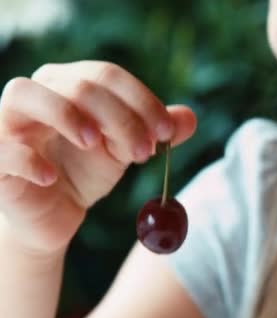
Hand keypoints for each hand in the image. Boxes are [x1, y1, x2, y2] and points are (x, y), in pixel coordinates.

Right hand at [0, 61, 196, 254]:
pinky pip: (1, 147)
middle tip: (145, 153)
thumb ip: (156, 132)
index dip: (141, 101)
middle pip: (80, 85)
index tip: (166, 133)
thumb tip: (189, 117)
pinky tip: (53, 177)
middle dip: (121, 118)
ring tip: (96, 144)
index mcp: (71, 84)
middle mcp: (38, 93)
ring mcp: (8, 121)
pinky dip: (28, 158)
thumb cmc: (85, 172)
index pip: (108, 75)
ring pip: (24, 93)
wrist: (54, 214)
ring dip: (65, 114)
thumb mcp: (125, 150)